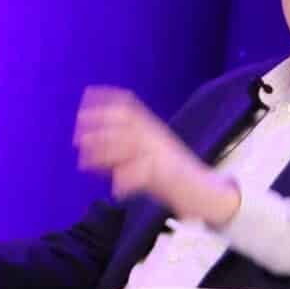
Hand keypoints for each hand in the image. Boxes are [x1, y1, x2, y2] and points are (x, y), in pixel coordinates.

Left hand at [74, 86, 237, 227]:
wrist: (211, 194)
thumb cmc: (175, 177)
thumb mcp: (148, 157)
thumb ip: (122, 153)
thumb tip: (88, 151)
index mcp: (154, 132)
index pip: (130, 106)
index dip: (109, 98)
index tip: (87, 94)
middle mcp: (159, 139)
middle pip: (128, 121)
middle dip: (101, 124)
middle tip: (78, 136)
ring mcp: (165, 156)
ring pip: (132, 145)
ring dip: (107, 151)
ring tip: (86, 161)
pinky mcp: (171, 178)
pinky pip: (145, 173)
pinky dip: (128, 179)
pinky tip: (117, 189)